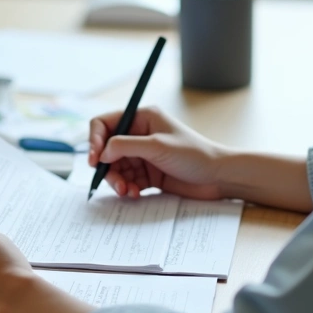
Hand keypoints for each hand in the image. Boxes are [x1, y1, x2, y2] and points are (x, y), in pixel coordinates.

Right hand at [88, 106, 227, 199]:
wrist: (218, 177)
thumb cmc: (194, 155)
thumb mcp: (157, 146)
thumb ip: (125, 147)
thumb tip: (100, 153)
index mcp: (142, 118)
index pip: (105, 124)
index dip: (94, 140)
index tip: (94, 160)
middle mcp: (140, 135)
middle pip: (107, 150)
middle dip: (107, 167)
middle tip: (115, 182)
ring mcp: (143, 155)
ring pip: (115, 168)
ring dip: (117, 181)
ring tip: (127, 191)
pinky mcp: (148, 173)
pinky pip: (127, 180)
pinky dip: (127, 188)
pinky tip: (135, 194)